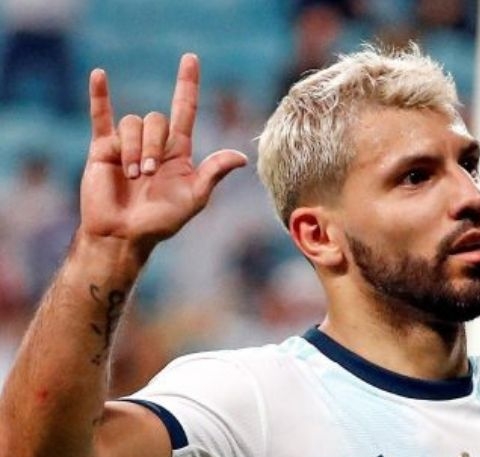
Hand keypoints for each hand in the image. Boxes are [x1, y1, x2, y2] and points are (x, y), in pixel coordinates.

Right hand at [79, 54, 247, 255]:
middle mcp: (154, 144)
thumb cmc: (162, 221)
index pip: (186, 110)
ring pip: (132, 123)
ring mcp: (127, 144)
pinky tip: (99, 75)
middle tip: (146, 174)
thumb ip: (213, 173)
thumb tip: (241, 156)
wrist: (124, 234)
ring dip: (132, 149)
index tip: (191, 59)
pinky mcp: (103, 149)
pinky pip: (100, 117)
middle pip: (156, 120)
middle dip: (152, 146)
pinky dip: (99, 96)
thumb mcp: (194, 198)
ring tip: (130, 176)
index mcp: (178, 152)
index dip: (188, 85)